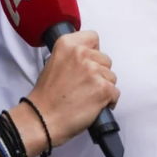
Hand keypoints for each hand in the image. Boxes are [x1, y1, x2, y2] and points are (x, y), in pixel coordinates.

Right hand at [27, 30, 119, 147]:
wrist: (41, 120)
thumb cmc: (46, 97)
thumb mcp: (53, 62)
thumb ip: (72, 55)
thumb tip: (89, 56)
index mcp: (67, 44)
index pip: (93, 37)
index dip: (92, 52)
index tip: (87, 62)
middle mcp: (82, 54)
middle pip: (105, 59)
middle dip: (99, 72)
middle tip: (83, 85)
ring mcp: (93, 71)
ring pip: (112, 77)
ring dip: (103, 87)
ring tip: (86, 96)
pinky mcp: (103, 88)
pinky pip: (115, 93)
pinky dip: (108, 101)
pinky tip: (94, 105)